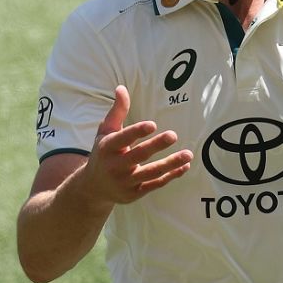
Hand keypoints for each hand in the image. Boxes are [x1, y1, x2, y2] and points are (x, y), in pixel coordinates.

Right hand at [83, 86, 192, 206]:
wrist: (93, 187)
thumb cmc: (103, 153)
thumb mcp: (105, 132)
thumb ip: (117, 112)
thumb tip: (121, 88)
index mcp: (107, 148)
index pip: (122, 138)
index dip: (137, 132)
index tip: (153, 124)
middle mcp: (115, 166)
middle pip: (138, 156)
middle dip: (156, 146)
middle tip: (173, 135)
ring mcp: (125, 182)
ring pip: (151, 173)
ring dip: (171, 164)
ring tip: (188, 154)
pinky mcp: (134, 194)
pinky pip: (155, 184)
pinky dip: (171, 176)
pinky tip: (185, 166)